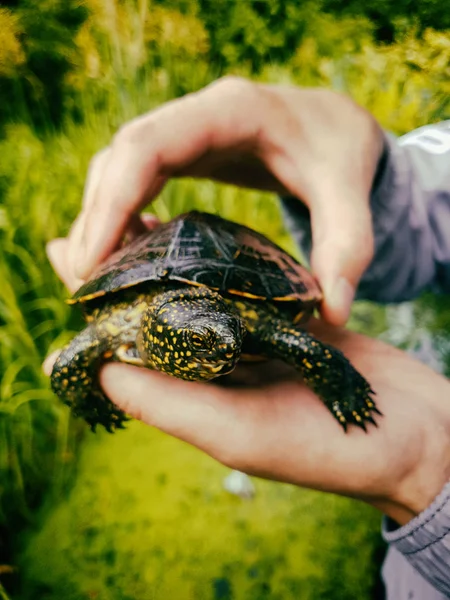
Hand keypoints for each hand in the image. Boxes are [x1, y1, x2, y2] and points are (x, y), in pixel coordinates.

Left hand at [45, 239, 449, 525]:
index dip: (96, 309)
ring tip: (138, 217)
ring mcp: (253, 344)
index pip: (129, 352)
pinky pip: (245, 287)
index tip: (67, 258)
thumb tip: (98, 370)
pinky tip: (203, 231)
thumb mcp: (239, 433)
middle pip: (157, 316)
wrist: (411, 433)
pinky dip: (222, 259)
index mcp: (197, 397)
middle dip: (125, 274)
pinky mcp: (287, 324)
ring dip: (168, 261)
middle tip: (91, 229)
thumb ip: (170, 403)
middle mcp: (218, 371)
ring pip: (199, 295)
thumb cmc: (325, 448)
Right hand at [56, 78, 384, 324]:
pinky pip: (135, 179)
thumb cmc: (340, 151)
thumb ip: (348, 245)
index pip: (147, 146)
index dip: (111, 203)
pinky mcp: (183, 152)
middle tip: (86, 284)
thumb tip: (334, 314)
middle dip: (95, 220)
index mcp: (229, 111)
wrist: (335, 125)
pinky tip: (128, 256)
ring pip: (119, 168)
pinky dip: (121, 217)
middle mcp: (195, 116)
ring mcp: (184, 132)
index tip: (91, 263)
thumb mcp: (350, 191)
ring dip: (101, 220)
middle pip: (120, 159)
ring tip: (97, 278)